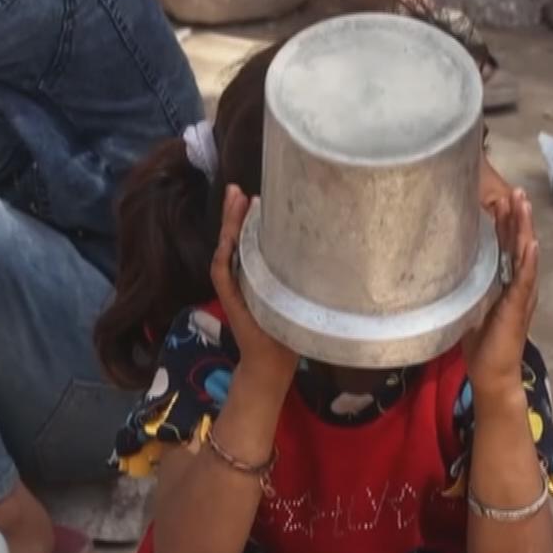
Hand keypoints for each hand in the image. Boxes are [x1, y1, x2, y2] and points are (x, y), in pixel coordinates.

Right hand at [210, 186, 297, 394]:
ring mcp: (235, 288)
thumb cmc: (288, 332)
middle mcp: (243, 276)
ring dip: (227, 226)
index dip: (250, 217)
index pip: (250, 239)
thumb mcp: (298, 297)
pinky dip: (223, 256)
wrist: (271, 363)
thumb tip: (329, 249)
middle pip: (235, 237)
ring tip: (232, 202)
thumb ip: (302, 276)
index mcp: (258, 273)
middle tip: (236, 189)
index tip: (256, 196)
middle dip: (234, 213)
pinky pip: (222, 274)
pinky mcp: (231, 300)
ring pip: (226, 249)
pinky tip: (227, 238)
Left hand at [460, 187, 538, 393]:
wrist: (492, 373)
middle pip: (518, 243)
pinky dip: (529, 260)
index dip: (505, 222)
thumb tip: (444, 267)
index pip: (507, 245)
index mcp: (506, 282)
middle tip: (515, 190)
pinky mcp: (519, 308)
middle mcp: (518, 284)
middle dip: (516, 216)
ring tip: (523, 204)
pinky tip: (531, 243)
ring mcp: (521, 295)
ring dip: (524, 229)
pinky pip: (526, 280)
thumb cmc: (481, 343)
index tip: (501, 197)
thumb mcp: (469, 305)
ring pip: (525, 255)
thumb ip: (464, 286)